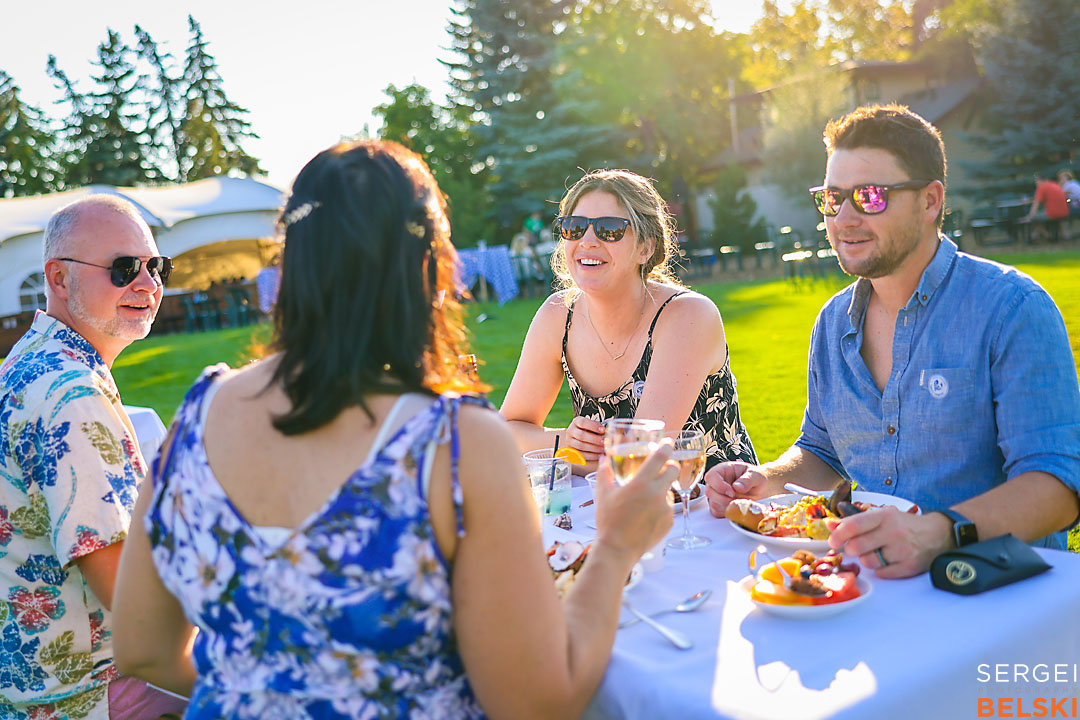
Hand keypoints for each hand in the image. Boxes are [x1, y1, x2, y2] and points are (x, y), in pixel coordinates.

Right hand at [564, 416, 604, 461]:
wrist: (577, 437)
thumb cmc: (588, 430)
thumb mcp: (591, 426)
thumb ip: (598, 428)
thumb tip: (608, 432)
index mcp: (576, 422)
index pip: (583, 422)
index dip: (593, 426)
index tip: (603, 430)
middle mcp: (571, 431)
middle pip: (581, 435)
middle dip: (595, 439)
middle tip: (604, 442)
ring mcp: (569, 442)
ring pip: (581, 445)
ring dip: (594, 448)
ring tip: (603, 449)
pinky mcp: (571, 452)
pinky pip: (581, 454)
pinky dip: (591, 456)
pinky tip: (599, 455)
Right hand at [593, 441, 674, 560]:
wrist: (618, 549)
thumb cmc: (608, 521)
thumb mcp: (603, 494)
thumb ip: (604, 473)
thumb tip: (604, 458)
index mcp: (641, 483)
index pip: (660, 457)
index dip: (665, 447)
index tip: (666, 443)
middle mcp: (656, 493)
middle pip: (673, 470)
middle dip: (670, 466)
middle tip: (662, 468)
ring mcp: (665, 508)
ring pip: (669, 490)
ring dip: (661, 490)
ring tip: (644, 502)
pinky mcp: (669, 521)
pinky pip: (667, 508)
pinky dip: (660, 508)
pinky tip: (646, 516)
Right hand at [704, 461, 768, 517]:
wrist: (762, 487)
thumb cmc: (757, 477)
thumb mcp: (756, 475)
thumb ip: (747, 479)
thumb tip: (737, 487)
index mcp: (723, 470)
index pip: (711, 476)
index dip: (719, 486)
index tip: (732, 492)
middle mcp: (717, 482)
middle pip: (709, 492)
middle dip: (723, 499)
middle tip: (737, 501)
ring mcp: (718, 494)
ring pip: (713, 504)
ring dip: (727, 507)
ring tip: (741, 504)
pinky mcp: (720, 505)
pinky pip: (717, 512)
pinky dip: (727, 513)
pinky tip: (737, 509)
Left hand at [826, 509, 953, 577]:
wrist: (939, 534)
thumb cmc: (904, 525)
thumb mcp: (882, 516)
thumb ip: (855, 521)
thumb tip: (830, 524)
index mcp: (884, 516)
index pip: (853, 526)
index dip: (838, 535)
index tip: (833, 541)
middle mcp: (893, 532)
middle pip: (856, 547)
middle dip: (852, 550)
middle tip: (857, 548)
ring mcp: (902, 550)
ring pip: (868, 562)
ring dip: (867, 559)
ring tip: (877, 552)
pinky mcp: (909, 566)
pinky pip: (882, 573)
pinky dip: (880, 569)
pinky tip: (888, 560)